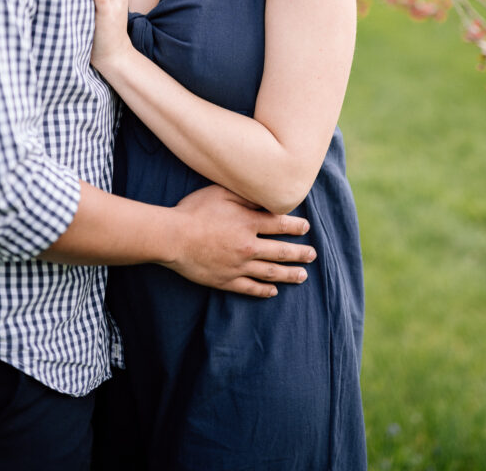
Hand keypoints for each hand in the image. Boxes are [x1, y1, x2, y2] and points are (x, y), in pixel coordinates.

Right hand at [167, 184, 315, 297]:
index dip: (296, 226)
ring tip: (302, 276)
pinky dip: (264, 291)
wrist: (172, 237)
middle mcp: (248, 246)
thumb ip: (244, 195)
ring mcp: (238, 266)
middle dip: (300, 253)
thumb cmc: (194, 210)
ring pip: (271, 273)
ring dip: (289, 274)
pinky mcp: (226, 281)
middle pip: (281, 251)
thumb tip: (264, 197)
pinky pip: (250, 288)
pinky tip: (273, 292)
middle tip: (312, 255)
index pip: (280, 224)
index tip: (306, 228)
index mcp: (248, 223)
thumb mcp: (220, 192)